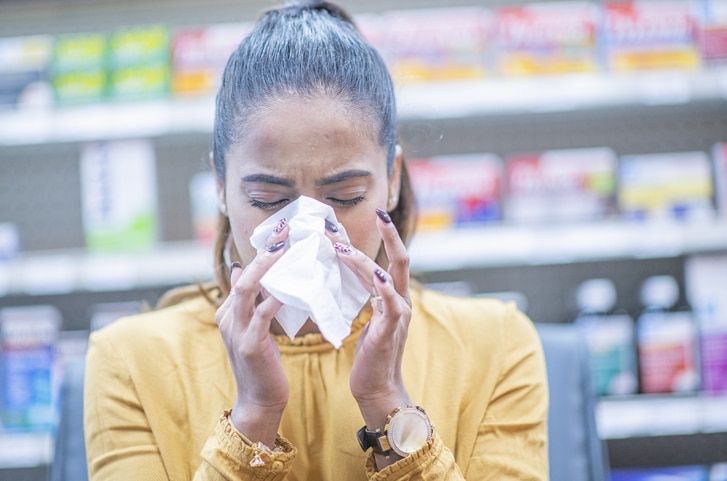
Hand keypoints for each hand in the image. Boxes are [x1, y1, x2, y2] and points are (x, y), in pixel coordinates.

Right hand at [215, 222, 288, 446]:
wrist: (259, 402)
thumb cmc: (263, 365)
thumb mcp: (253, 329)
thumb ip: (249, 302)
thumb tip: (241, 269)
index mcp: (228, 312)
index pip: (244, 274)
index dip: (262, 253)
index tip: (282, 233)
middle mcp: (227, 317)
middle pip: (243, 276)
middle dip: (263, 252)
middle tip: (284, 231)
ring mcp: (236, 331)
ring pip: (247, 289)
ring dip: (267, 267)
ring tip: (285, 249)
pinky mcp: (250, 345)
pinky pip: (262, 314)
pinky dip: (276, 298)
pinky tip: (292, 287)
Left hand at [333, 209, 412, 442]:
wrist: (377, 388)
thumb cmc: (370, 355)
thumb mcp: (367, 319)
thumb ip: (364, 295)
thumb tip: (344, 271)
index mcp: (393, 297)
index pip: (391, 259)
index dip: (386, 236)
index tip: (376, 213)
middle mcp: (400, 301)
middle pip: (400, 259)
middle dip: (390, 234)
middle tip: (377, 212)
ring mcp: (398, 315)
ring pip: (387, 277)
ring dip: (365, 259)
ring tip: (343, 245)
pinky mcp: (391, 330)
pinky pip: (391, 304)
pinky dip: (384, 288)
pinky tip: (376, 275)